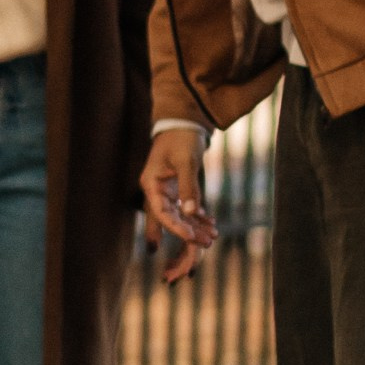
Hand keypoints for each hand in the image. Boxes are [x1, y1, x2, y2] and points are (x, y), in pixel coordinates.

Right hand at [139, 125, 215, 282]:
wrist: (183, 121)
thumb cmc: (182, 138)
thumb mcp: (186, 160)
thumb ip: (188, 186)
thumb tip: (191, 213)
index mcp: (151, 184)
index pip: (161, 213)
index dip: (176, 228)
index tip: (192, 238)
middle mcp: (155, 190)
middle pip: (168, 218)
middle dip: (186, 232)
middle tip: (206, 244)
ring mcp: (165, 190)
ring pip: (177, 215)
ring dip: (193, 226)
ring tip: (212, 236)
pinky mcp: (175, 187)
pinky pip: (184, 207)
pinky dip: (196, 216)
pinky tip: (209, 223)